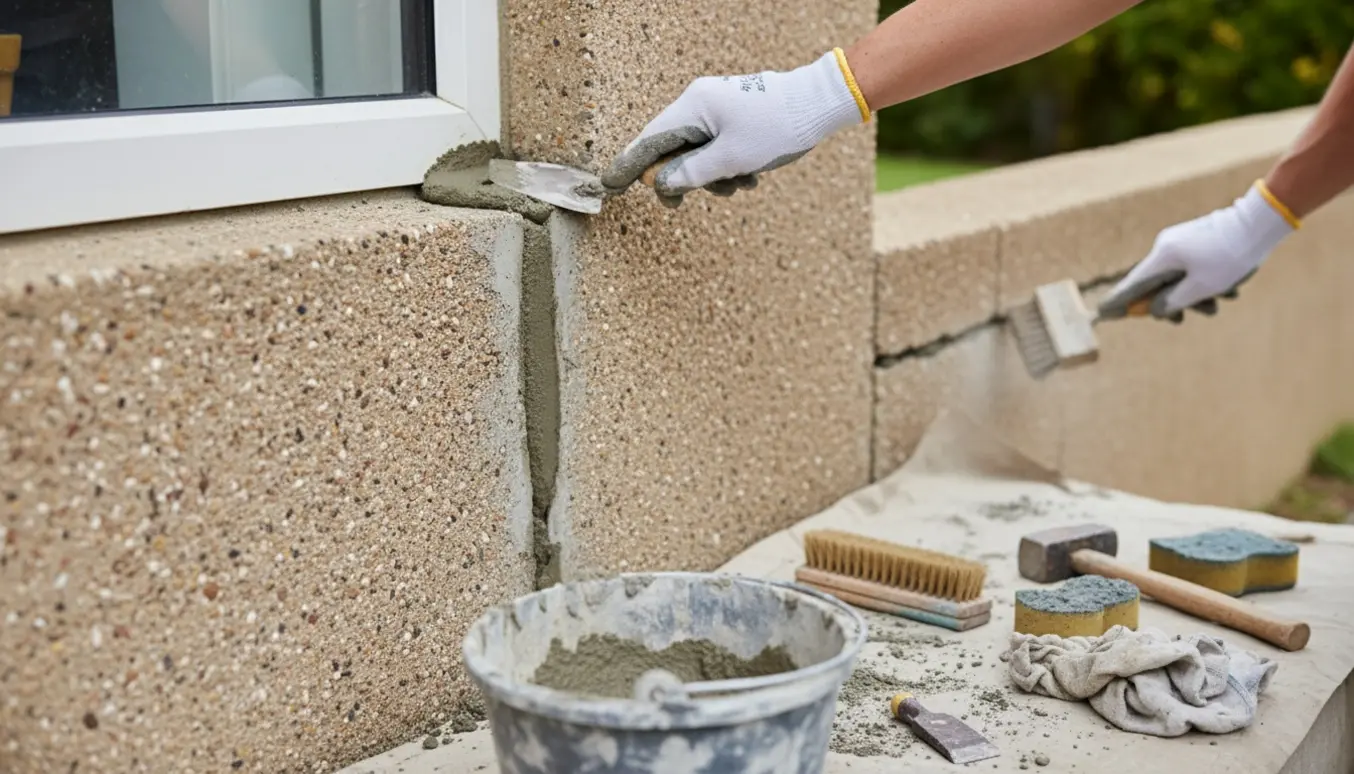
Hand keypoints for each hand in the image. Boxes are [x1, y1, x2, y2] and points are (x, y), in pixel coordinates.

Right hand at [600, 50, 867, 207]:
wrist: (819, 104)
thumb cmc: (777, 128)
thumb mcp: (732, 159)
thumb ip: (692, 174)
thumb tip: (662, 184)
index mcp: (694, 107)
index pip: (648, 140)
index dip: (627, 166)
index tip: (608, 186)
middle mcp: (700, 103)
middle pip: (670, 149)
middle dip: (681, 179)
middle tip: (678, 205)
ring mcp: (717, 108)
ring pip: (696, 153)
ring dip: (712, 176)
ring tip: (740, 183)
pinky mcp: (733, 116)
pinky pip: (716, 148)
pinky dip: (727, 167)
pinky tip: (750, 175)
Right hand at [1098, 183, 1296, 322]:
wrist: (1260, 223)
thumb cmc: (1230, 255)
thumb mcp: (1201, 287)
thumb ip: (1173, 301)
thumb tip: (1155, 308)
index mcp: (1163, 256)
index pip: (1133, 284)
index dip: (1119, 301)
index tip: (1102, 313)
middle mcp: (1167, 247)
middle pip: (1157, 283)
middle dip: (1172, 303)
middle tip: (1183, 319)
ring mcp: (1182, 241)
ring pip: (1179, 277)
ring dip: (1196, 294)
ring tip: (1223, 299)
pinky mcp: (1197, 240)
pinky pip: (1192, 267)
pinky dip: (1205, 281)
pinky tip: (1230, 286)